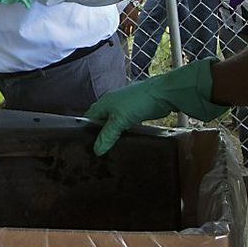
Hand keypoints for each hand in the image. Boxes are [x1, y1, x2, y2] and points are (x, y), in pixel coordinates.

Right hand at [85, 58, 228, 154]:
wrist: (163, 94)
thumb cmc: (138, 103)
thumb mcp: (120, 120)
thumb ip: (107, 135)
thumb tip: (96, 151)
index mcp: (103, 103)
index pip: (88, 118)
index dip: (85, 131)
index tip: (84, 146)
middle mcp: (111, 104)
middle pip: (100, 121)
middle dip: (98, 135)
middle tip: (97, 152)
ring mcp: (123, 107)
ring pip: (113, 124)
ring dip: (111, 135)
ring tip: (109, 151)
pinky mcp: (135, 112)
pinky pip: (124, 125)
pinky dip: (122, 133)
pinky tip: (123, 142)